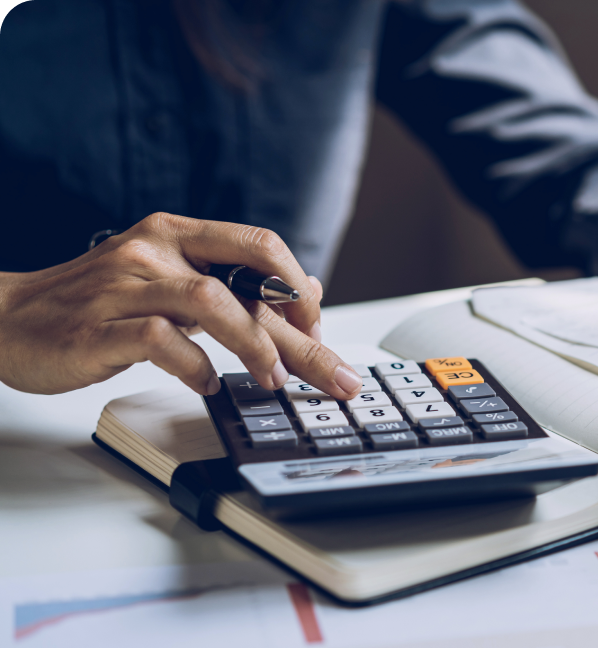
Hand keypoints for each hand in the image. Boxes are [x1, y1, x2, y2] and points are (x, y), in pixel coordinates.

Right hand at [0, 213, 362, 397]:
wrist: (4, 318)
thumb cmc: (94, 304)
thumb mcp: (169, 280)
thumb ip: (233, 283)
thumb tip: (305, 289)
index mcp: (176, 233)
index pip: (259, 245)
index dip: (299, 288)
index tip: (318, 328)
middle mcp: (154, 249)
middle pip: (249, 282)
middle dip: (302, 334)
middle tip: (335, 376)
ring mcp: (125, 286)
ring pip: (211, 302)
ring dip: (254, 346)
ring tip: (272, 380)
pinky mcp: (98, 326)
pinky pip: (161, 341)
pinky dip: (193, 366)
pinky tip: (205, 384)